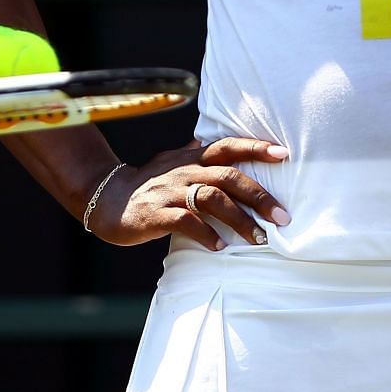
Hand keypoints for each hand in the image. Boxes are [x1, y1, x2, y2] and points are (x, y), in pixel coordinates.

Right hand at [88, 138, 290, 249]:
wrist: (106, 200)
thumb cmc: (149, 183)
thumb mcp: (175, 163)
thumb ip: (200, 155)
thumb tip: (225, 144)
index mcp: (192, 159)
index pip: (227, 146)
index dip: (255, 147)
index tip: (284, 154)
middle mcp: (184, 171)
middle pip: (227, 176)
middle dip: (258, 196)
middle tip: (282, 217)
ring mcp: (169, 192)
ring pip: (211, 199)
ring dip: (239, 220)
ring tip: (258, 240)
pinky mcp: (155, 215)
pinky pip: (185, 222)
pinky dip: (206, 234)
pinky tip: (220, 247)